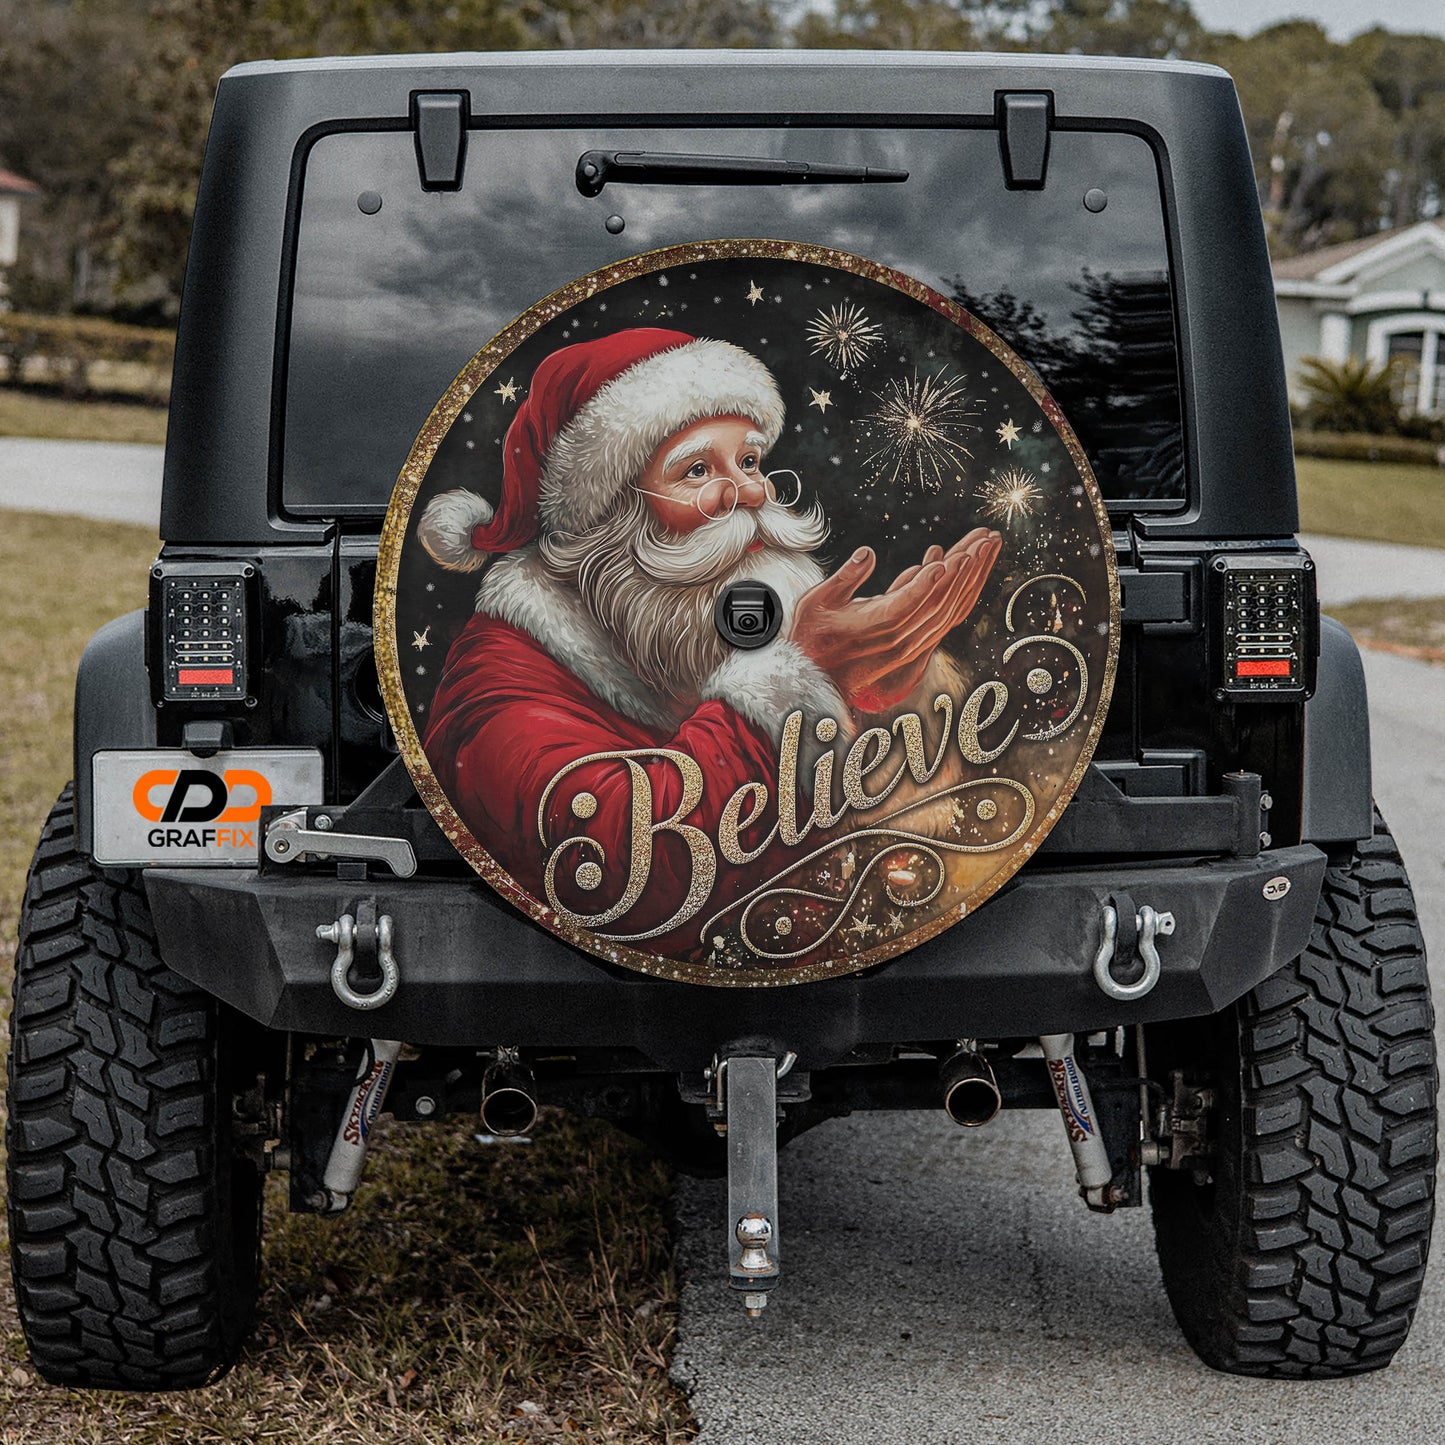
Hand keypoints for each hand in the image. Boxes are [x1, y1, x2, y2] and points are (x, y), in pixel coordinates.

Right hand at [790, 528, 1001, 712]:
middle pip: (942, 600)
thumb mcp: (818, 601)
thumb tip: (868, 552)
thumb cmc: (813, 635)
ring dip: (974, 575)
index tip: (954, 557)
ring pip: (952, 607)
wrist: (817, 675)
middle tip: (987, 537)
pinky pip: (948, 615)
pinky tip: (967, 565)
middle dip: (969, 566)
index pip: (912, 601)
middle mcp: (901, 636)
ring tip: (988, 545)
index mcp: (877, 624)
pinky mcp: (918, 641)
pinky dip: (962, 590)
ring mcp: (912, 641)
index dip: (933, 580)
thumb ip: (846, 577)